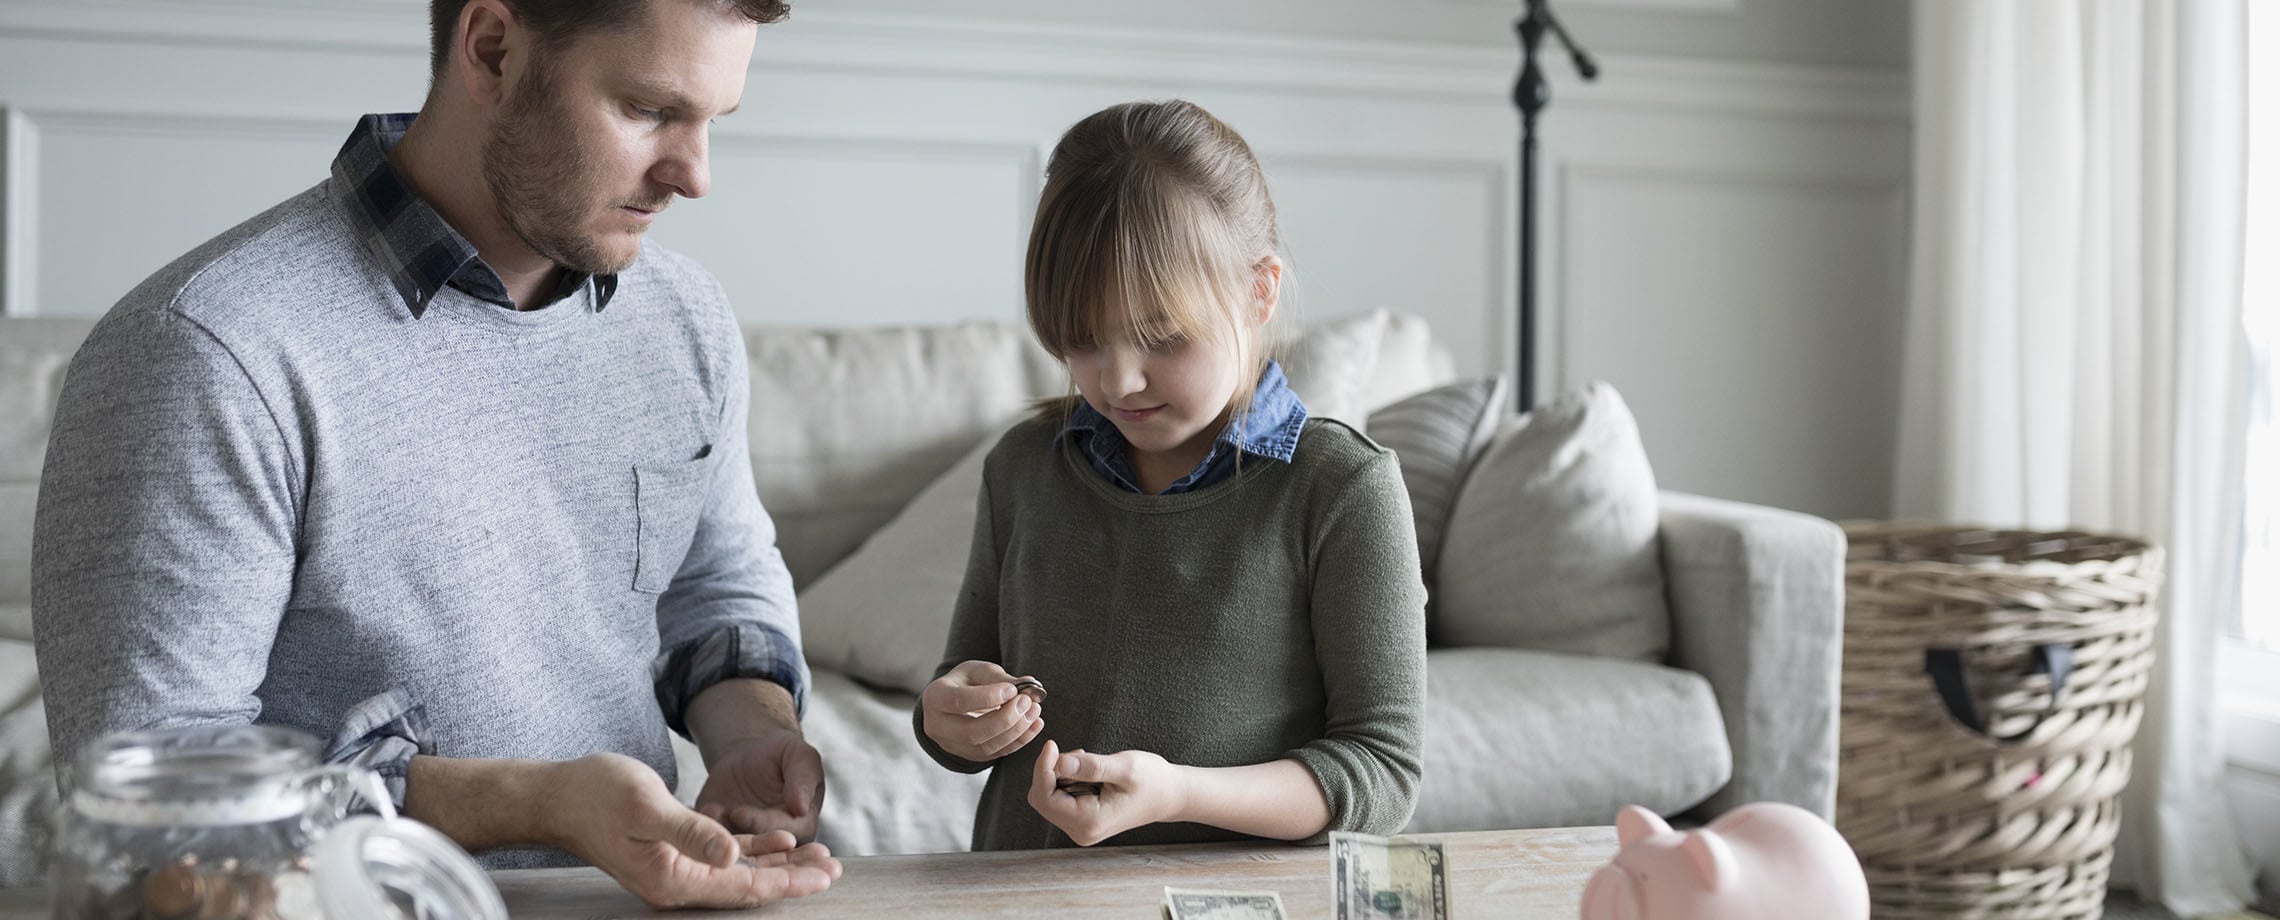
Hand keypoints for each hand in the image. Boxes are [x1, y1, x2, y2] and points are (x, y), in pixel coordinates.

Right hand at [544, 753, 840, 909]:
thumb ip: (693, 833)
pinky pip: (725, 857)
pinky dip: (756, 850)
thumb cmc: (598, 795)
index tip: (825, 875)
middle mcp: (678, 883)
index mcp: (674, 880)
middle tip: (837, 868)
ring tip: (822, 857)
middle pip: (749, 885)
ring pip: (741, 871)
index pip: (744, 887)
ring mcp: (677, 869)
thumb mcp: (648, 807)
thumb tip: (734, 855)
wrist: (558, 795)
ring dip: (781, 863)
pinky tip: (784, 842)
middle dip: (794, 876)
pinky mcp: (675, 851)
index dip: (787, 881)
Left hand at [693, 729, 825, 841]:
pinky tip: (702, 809)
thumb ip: (803, 777)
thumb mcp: (798, 756)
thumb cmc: (780, 756)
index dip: (763, 825)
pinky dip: (701, 828)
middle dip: (736, 833)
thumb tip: (801, 807)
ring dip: (717, 834)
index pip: (786, 835)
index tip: (741, 813)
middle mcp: (774, 843)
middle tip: (721, 814)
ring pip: (731, 849)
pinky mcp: (720, 838)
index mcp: (800, 826)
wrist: (747, 758)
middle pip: (757, 850)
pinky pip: (708, 840)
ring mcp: (746, 842)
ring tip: (709, 810)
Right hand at [920, 659, 1044, 761]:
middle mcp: (938, 726)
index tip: (1013, 690)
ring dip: (1016, 731)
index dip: (989, 697)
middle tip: (1027, 702)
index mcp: (935, 698)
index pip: (959, 701)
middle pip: (972, 731)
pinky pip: (996, 754)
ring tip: (1034, 711)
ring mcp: (952, 745)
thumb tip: (1026, 685)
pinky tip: (1034, 725)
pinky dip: (1019, 741)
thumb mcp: (977, 671)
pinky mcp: (969, 756)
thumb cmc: (965, 682)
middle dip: (1005, 718)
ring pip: (985, 747)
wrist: (954, 702)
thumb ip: (998, 677)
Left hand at [1027, 739, 1182, 845]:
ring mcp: (1080, 828)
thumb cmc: (1152, 780)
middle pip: (1042, 798)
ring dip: (1060, 775)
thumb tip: (1059, 763)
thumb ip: (1091, 767)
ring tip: (1089, 763)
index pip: (1045, 797)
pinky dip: (1066, 781)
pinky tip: (1087, 773)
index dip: (1043, 768)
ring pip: (1048, 797)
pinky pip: (1059, 799)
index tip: (1052, 744)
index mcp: (1089, 821)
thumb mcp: (1124, 768)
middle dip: (1051, 772)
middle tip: (1079, 754)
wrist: (1168, 795)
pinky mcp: (1081, 821)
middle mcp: (1081, 831)